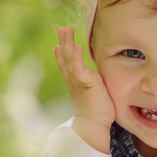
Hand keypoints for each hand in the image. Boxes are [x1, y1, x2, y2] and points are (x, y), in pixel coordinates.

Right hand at [53, 26, 114, 150]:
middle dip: (64, 43)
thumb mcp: (95, 98)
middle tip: (62, 30)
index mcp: (77, 84)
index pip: (68, 67)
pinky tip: (76, 46)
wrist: (93, 126)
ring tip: (65, 30)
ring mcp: (78, 81)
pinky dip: (76, 56)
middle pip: (66, 58)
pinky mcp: (85, 82)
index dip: (62, 56)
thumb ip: (94, 90)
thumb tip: (97, 89)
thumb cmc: (98, 116)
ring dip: (67, 43)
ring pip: (70, 58)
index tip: (57, 47)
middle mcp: (74, 81)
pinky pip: (78, 66)